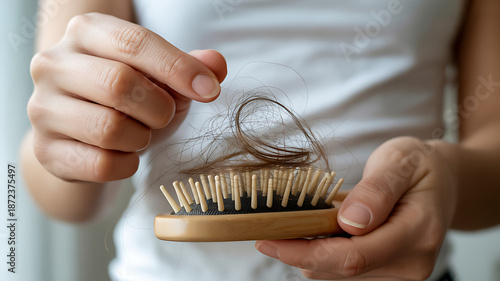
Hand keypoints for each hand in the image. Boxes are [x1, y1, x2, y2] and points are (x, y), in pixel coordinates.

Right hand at [28, 13, 226, 181]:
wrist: (85, 136)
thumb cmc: (129, 99)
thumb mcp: (163, 77)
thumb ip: (191, 67)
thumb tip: (216, 64)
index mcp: (86, 32)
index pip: (135, 42)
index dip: (178, 67)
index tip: (209, 90)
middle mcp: (54, 64)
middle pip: (118, 83)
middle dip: (159, 108)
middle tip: (165, 115)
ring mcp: (42, 108)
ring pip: (108, 128)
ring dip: (141, 138)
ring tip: (140, 133)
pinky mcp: (46, 150)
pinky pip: (101, 164)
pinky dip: (127, 165)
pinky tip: (126, 155)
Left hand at [256, 136, 456, 279]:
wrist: (443, 183)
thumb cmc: (420, 168)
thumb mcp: (400, 162)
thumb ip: (376, 190)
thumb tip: (349, 221)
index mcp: (417, 232)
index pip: (354, 256)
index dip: (306, 252)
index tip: (269, 239)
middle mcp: (411, 263)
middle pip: (341, 270)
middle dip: (299, 252)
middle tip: (268, 228)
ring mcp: (399, 272)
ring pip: (338, 273)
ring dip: (310, 252)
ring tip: (297, 223)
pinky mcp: (387, 272)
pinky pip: (344, 270)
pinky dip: (323, 253)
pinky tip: (316, 232)